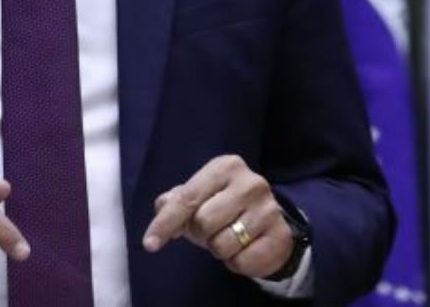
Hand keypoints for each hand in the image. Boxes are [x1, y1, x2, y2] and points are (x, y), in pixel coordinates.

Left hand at [141, 154, 292, 278]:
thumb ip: (176, 200)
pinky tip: (244, 248)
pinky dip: (236, 262)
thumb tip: (162, 209)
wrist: (269, 223)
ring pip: (222, 245)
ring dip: (218, 249)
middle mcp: (251, 183)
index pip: (187, 198)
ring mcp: (269, 209)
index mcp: (226, 166)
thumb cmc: (224, 205)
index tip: (150, 244)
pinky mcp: (280, 236)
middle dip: (199, 234)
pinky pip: (241, 262)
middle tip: (209, 230)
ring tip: (229, 237)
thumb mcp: (199, 195)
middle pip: (202, 223)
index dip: (166, 223)